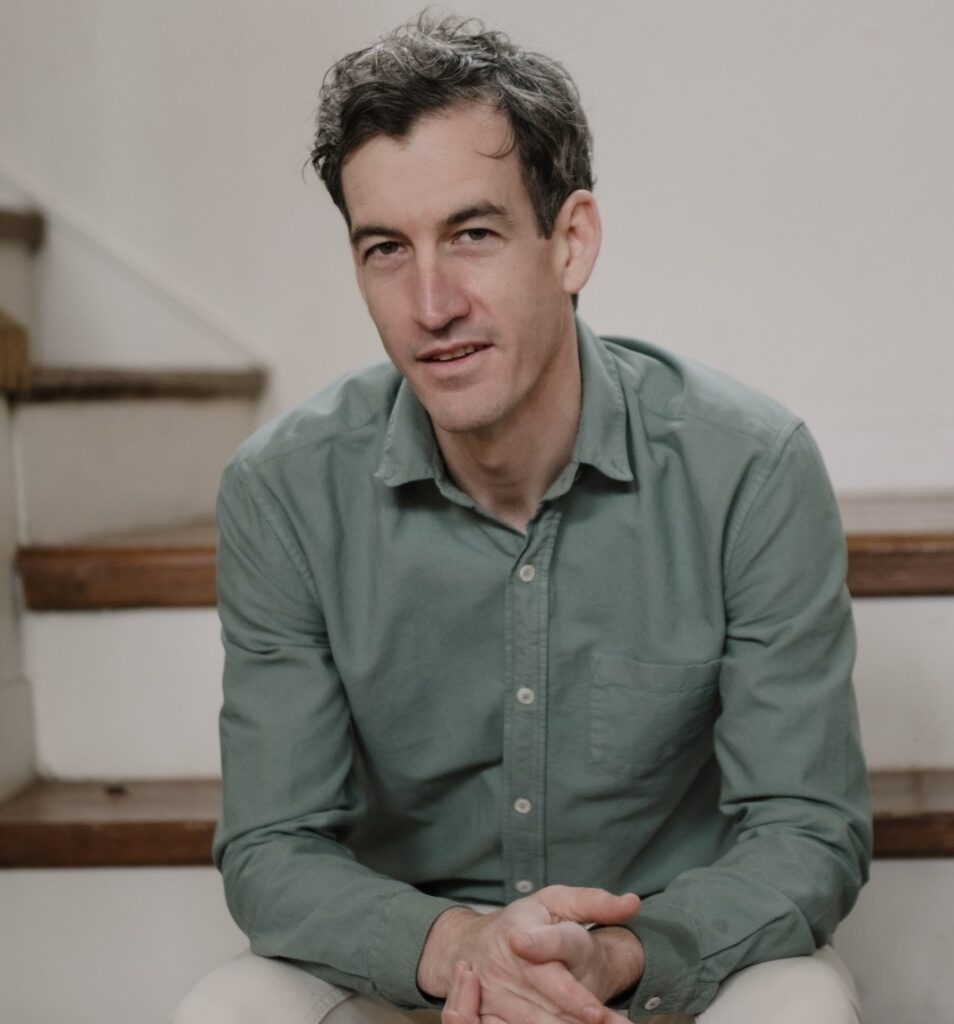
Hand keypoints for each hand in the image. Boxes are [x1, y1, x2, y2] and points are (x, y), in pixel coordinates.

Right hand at [421, 885, 639, 1023]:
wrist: (472, 943)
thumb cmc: (526, 921)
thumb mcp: (555, 902)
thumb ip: (594, 903)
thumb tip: (633, 903)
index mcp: (520, 928)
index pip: (547, 959)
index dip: (568, 989)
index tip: (594, 1012)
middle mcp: (503, 965)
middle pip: (544, 1003)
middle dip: (578, 1021)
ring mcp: (491, 995)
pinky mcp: (484, 1016)